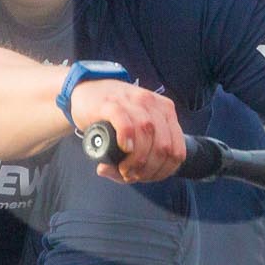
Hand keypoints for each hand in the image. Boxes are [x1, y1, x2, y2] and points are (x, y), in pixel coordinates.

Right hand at [67, 81, 187, 183]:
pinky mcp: (111, 104)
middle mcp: (152, 104)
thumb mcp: (136, 126)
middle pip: (163, 146)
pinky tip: (122, 149)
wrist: (86, 88)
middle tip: (132, 175)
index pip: (177, 149)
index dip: (163, 171)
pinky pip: (126, 125)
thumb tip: (132, 177)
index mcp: (165, 110)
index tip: (147, 177)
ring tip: (123, 169)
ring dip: (136, 161)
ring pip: (147, 136)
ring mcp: (132, 102)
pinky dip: (127, 141)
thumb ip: (141, 152)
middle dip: (149, 169)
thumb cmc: (113, 112)